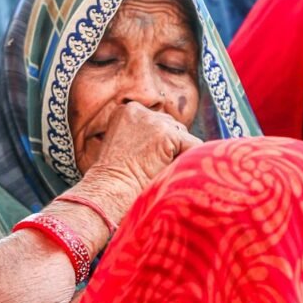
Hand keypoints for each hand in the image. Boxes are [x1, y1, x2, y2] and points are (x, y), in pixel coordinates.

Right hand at [78, 102, 202, 210]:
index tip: (148, 161)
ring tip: (159, 172)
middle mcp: (140, 111)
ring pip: (184, 136)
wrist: (108, 191)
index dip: (160, 144)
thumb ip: (143, 136)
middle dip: (172, 147)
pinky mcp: (167, 135)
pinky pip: (194, 145)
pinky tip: (173, 172)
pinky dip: (191, 161)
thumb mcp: (124, 148)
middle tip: (156, 169)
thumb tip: (172, 141)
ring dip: (179, 155)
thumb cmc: (116, 180)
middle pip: (173, 126)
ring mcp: (153, 121)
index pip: (158, 122)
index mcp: (127, 111)